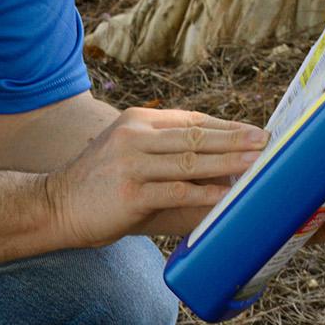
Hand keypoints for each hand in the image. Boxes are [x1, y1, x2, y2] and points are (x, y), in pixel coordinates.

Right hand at [45, 108, 268, 247]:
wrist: (56, 205)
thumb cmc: (99, 185)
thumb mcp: (128, 155)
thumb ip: (166, 155)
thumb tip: (218, 167)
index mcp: (136, 121)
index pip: (190, 119)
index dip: (225, 125)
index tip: (254, 131)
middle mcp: (134, 136)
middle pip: (195, 135)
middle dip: (235, 139)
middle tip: (267, 142)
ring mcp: (131, 163)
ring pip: (191, 160)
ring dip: (229, 162)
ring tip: (258, 164)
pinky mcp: (132, 193)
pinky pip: (178, 190)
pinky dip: (206, 192)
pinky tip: (227, 193)